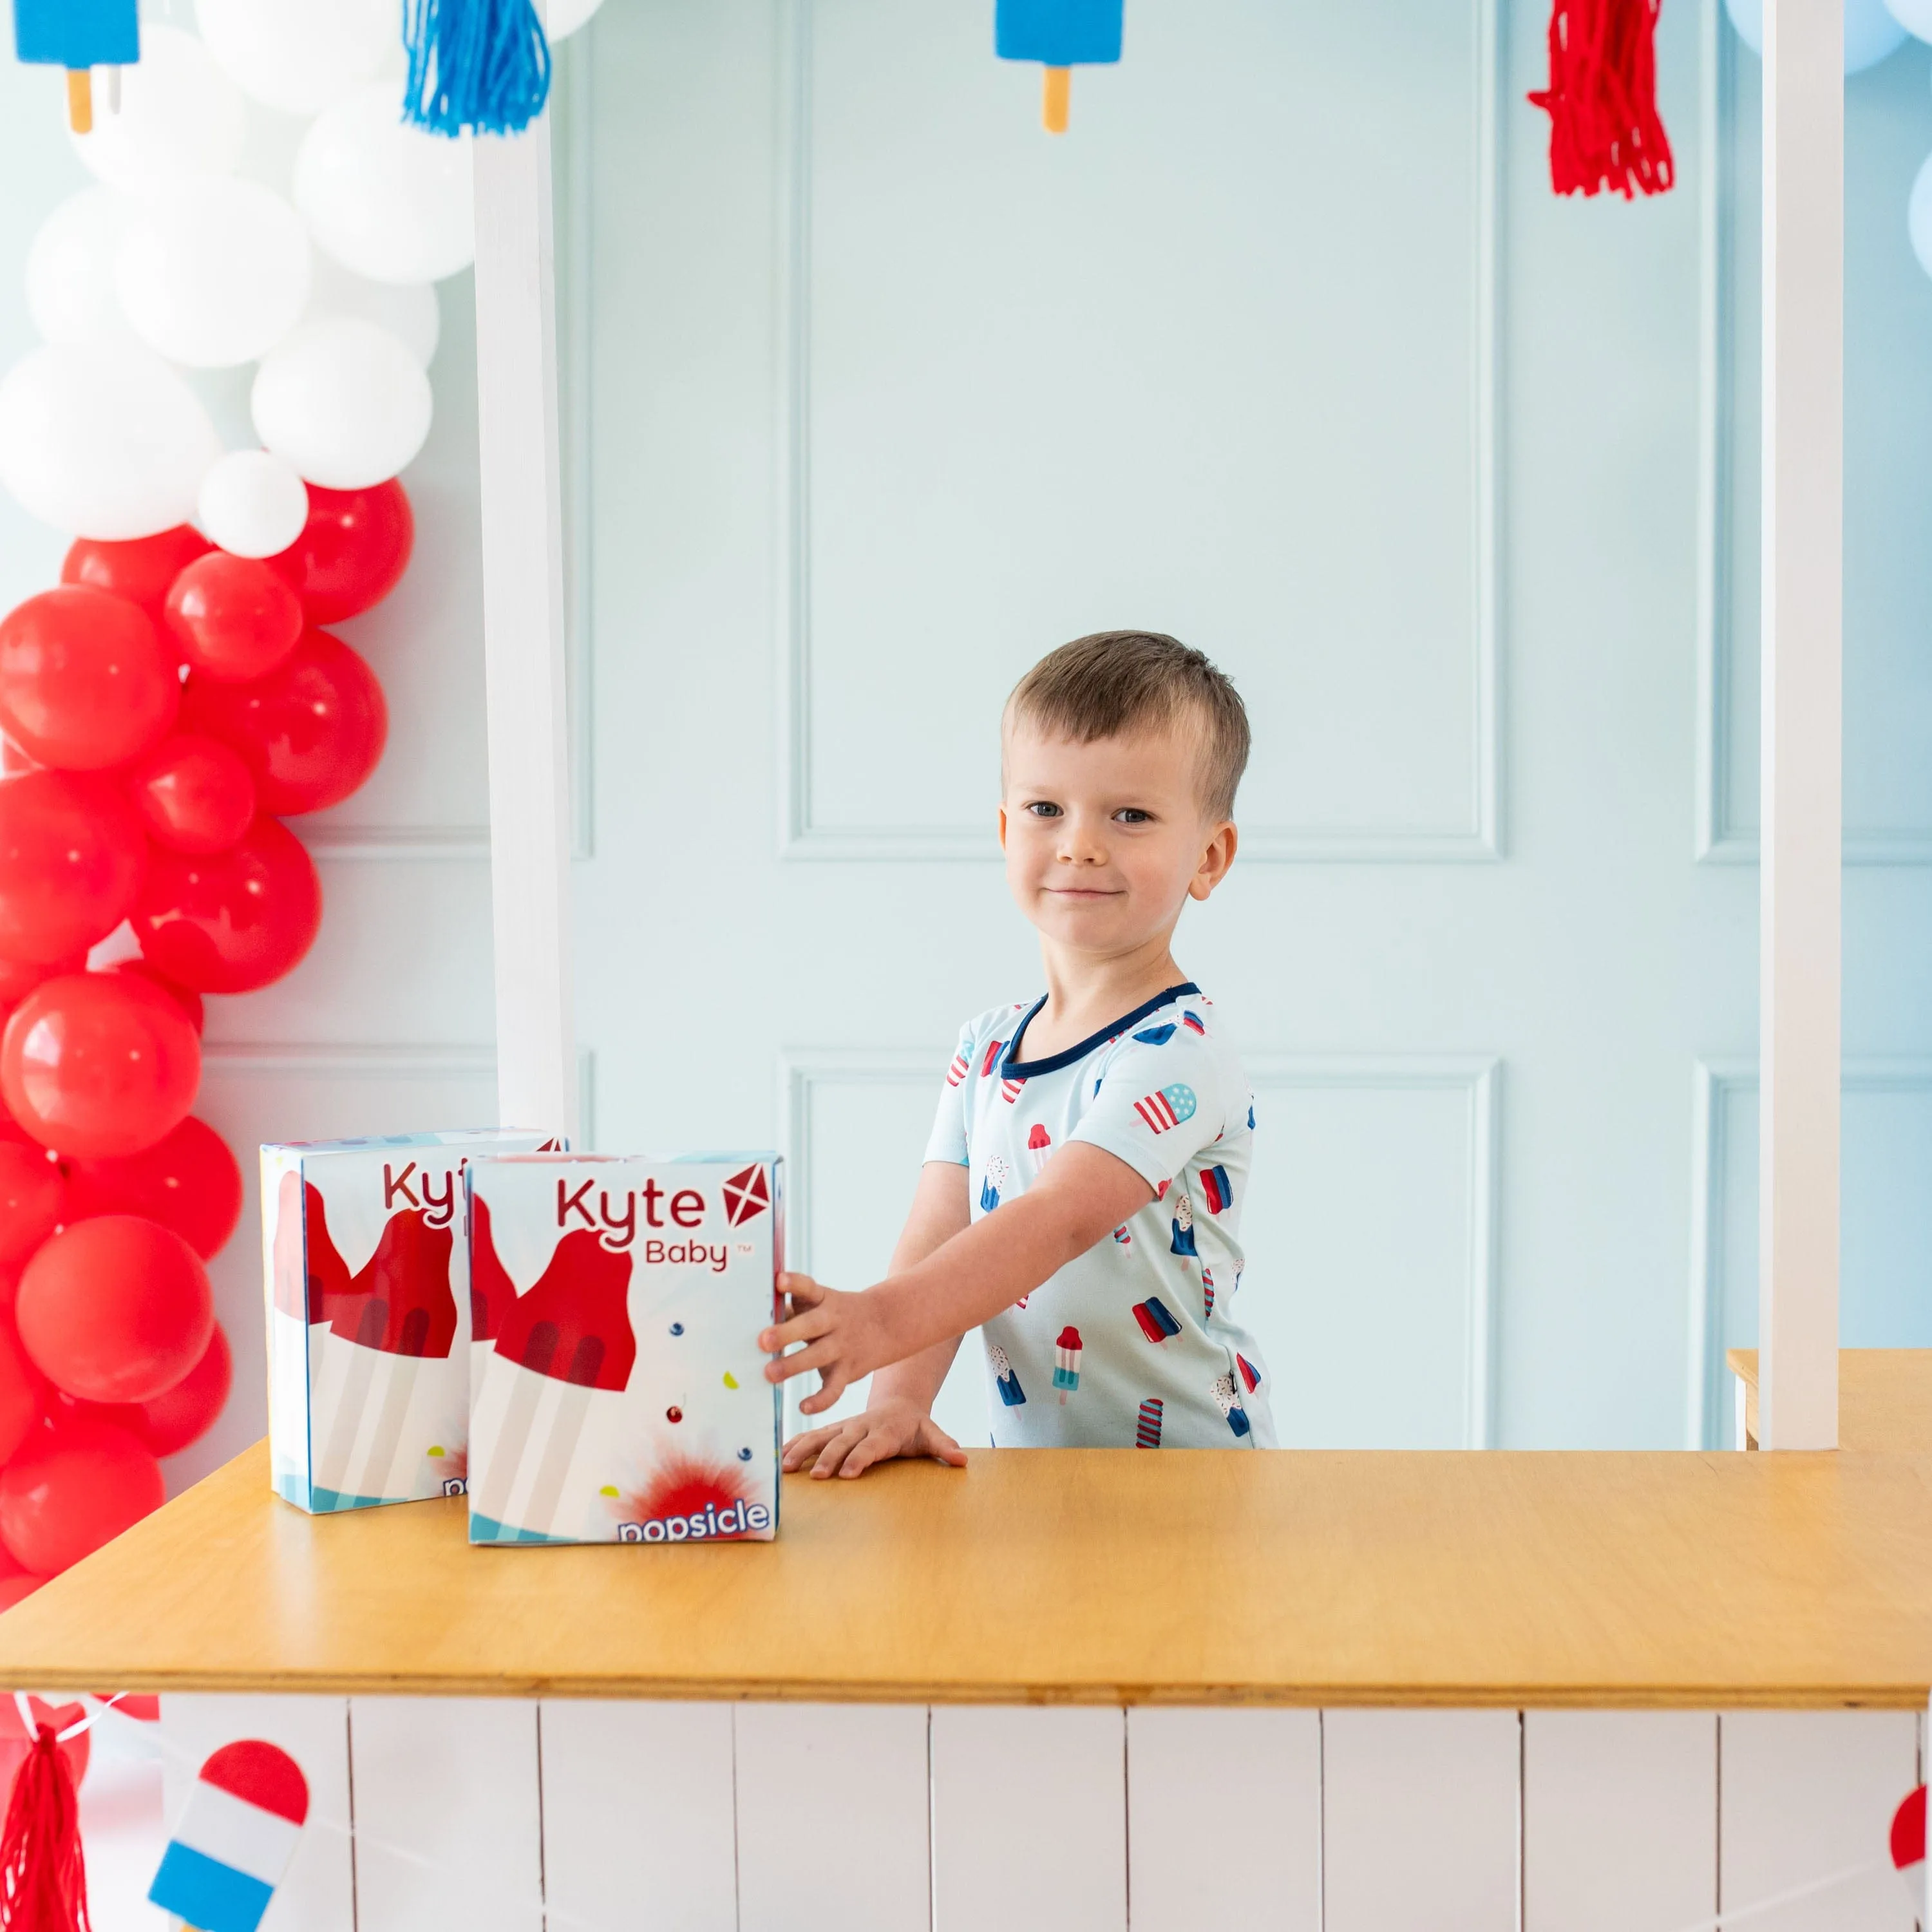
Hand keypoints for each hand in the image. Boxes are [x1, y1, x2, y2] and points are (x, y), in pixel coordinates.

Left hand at [759, 1271, 899, 1414]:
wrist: (885, 1324)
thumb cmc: (836, 1313)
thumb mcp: (820, 1303)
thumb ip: (792, 1310)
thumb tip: (754, 1321)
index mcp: (824, 1300)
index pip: (809, 1288)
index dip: (795, 1283)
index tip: (779, 1280)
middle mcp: (834, 1321)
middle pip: (812, 1325)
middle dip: (787, 1332)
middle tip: (763, 1340)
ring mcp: (842, 1346)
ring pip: (820, 1356)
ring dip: (794, 1365)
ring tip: (770, 1374)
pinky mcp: (848, 1371)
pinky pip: (835, 1388)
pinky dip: (821, 1400)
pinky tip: (803, 1407)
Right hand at [782, 1398, 967, 1479]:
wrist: (898, 1403)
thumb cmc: (914, 1426)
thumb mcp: (931, 1434)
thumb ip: (944, 1447)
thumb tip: (962, 1460)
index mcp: (885, 1430)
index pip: (871, 1445)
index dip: (860, 1458)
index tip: (847, 1473)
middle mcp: (861, 1426)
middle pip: (843, 1442)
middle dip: (830, 1458)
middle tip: (818, 1476)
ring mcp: (844, 1426)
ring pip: (821, 1436)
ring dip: (804, 1451)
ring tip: (786, 1467)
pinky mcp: (833, 1428)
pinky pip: (811, 1435)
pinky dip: (795, 1444)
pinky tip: (778, 1456)